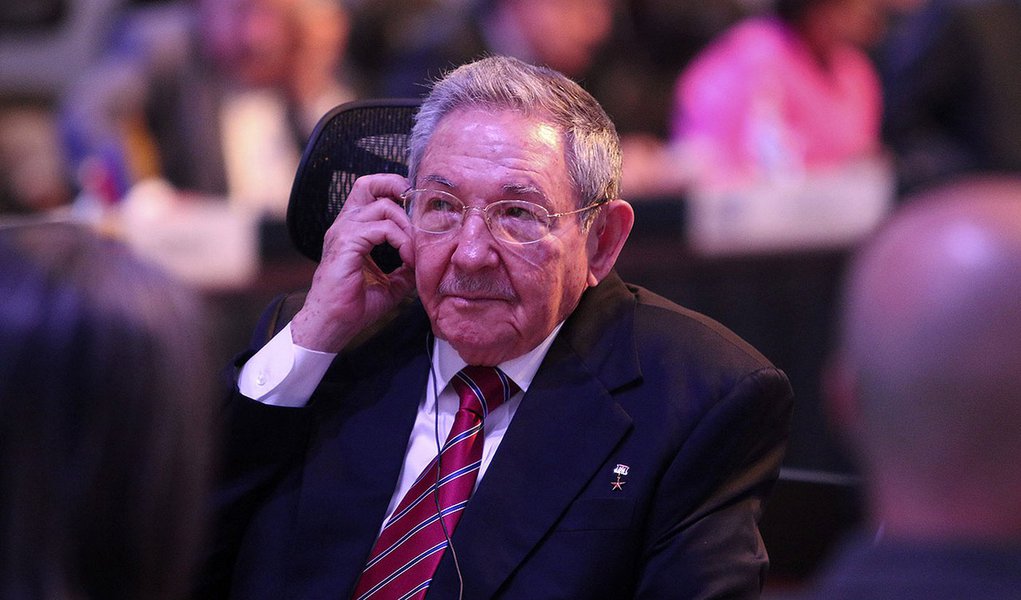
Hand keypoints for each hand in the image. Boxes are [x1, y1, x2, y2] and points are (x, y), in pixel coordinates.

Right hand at [291, 174, 416, 351]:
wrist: (332, 325)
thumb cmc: (353, 306)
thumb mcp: (390, 285)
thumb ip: (405, 269)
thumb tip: (424, 262)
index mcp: (352, 230)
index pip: (371, 192)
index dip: (396, 194)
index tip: (417, 218)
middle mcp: (345, 225)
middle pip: (368, 184)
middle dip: (398, 188)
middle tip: (418, 214)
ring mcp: (343, 232)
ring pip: (383, 206)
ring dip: (407, 226)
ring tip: (414, 251)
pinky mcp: (345, 244)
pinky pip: (381, 228)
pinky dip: (401, 240)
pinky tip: (407, 259)